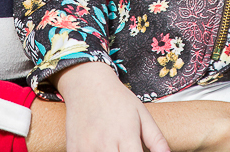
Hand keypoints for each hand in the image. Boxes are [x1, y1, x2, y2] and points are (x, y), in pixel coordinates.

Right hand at [55, 61, 169, 151]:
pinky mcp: (73, 149)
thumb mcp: (142, 115)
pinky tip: (99, 150)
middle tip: (126, 150)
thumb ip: (157, 140)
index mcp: (126, 135)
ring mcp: (86, 148)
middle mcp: (105, 143)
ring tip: (115, 150)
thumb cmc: (118, 99)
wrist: (87, 84)